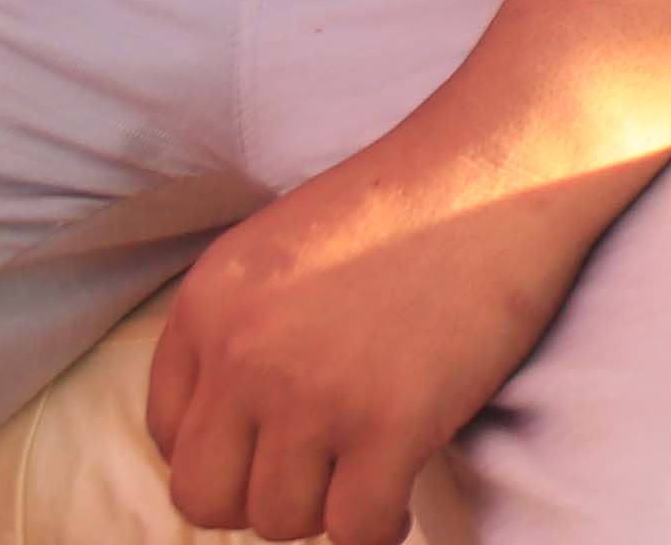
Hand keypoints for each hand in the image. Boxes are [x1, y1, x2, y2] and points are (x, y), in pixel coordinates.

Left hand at [145, 118, 618, 542]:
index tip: (275, 443)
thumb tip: (239, 434)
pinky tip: (400, 495)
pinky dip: (378, 527)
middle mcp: (244, 352)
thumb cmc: (410, 200)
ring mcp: (314, 392)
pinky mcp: (390, 422)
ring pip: (279, 522)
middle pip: (207, 496)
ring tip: (367, 471)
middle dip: (259, 497)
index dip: (227, 452)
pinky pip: (354, 529)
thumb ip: (243, 329)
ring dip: (324, 508)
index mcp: (209, 303)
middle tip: (317, 470)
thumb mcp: (282, 249)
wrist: (501, 162)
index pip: (169, 437)